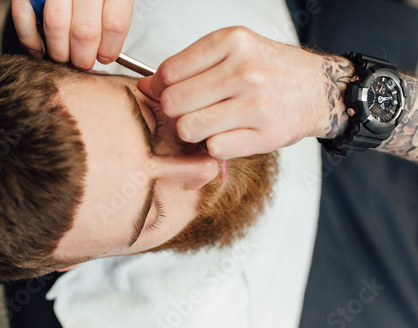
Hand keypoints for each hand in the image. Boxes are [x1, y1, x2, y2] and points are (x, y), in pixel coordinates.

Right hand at [11, 0, 134, 68]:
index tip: (105, 57)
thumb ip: (112, 13)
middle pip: (85, 32)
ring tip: (64, 57)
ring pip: (55, 25)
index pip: (114, 24)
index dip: (109, 49)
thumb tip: (105, 49)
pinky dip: (29, 38)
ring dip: (59, 51)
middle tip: (82, 62)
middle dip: (83, 58)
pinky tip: (39, 49)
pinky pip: (23, 13)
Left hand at [138, 27, 351, 158]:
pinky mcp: (265, 135)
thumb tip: (146, 86)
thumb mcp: (232, 51)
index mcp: (232, 42)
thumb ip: (189, 65)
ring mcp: (256, 104)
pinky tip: (228, 134)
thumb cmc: (270, 69)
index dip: (161, 89)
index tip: (170, 95)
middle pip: (174, 103)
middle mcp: (244, 70)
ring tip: (209, 124)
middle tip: (191, 112)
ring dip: (193, 132)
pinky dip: (215, 145)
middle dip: (175, 113)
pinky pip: (214, 148)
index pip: (169, 72)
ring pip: (189, 128)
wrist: (318, 88)